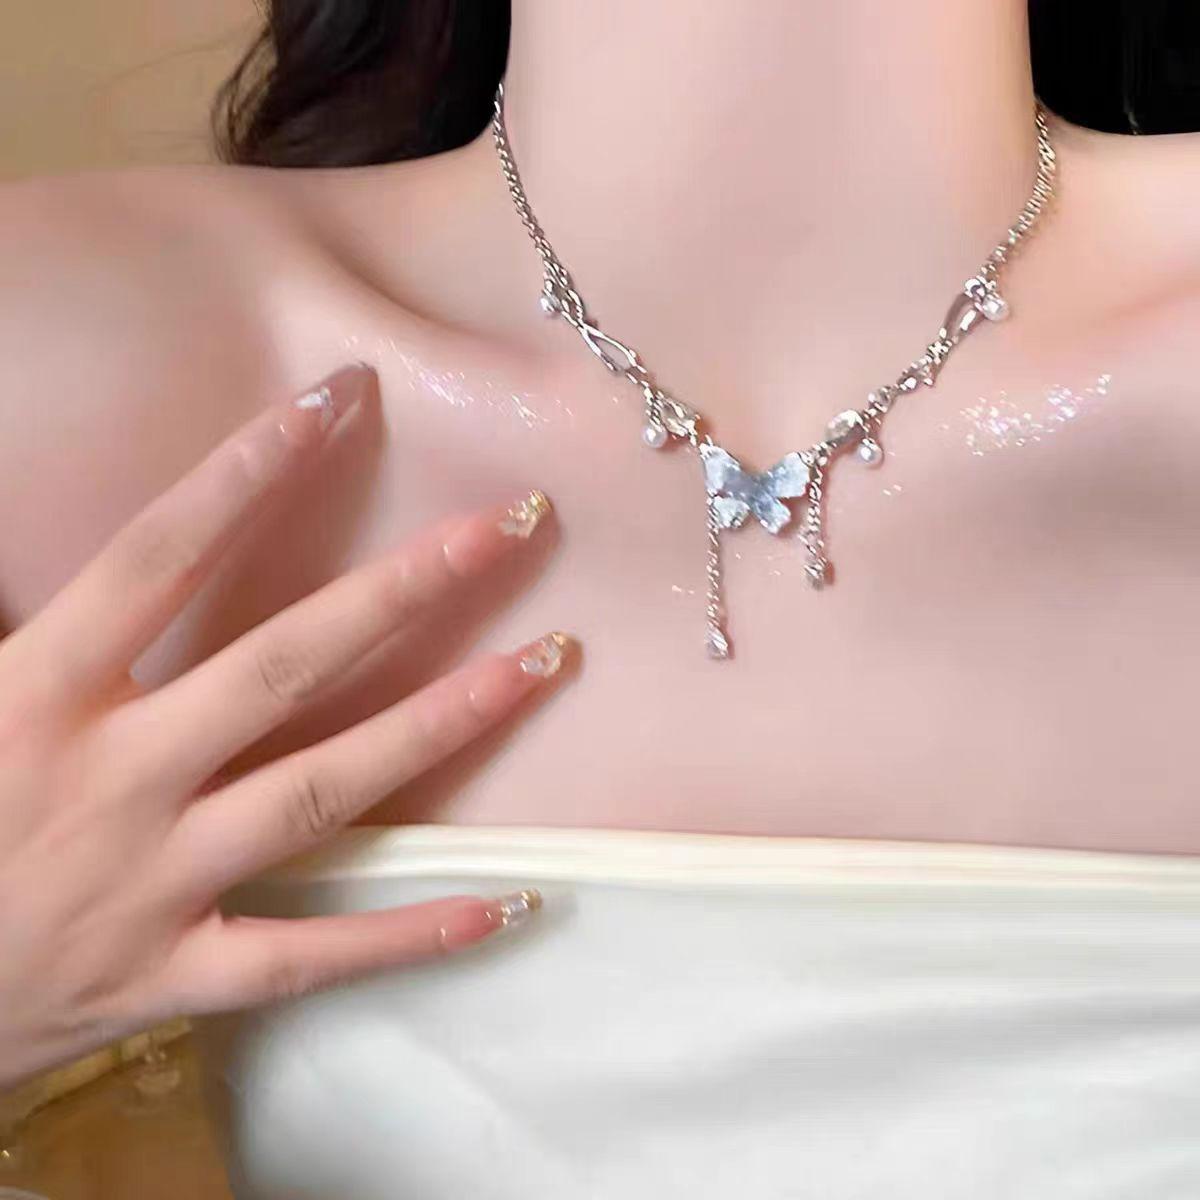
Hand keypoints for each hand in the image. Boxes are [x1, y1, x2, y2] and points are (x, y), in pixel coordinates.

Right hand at [0, 363, 565, 1088]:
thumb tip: (99, 542)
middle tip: (511, 522)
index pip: (157, 555)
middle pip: (282, 663)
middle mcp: (108, 779)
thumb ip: (34, 612)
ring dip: (443, 723)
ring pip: (322, 792)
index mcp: (33, 694)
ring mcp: (150, 884)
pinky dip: (407, 936)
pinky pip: (307, 956)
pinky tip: (504, 906)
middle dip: (403, 587)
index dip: (246, 471)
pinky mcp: (172, 975)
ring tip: (543, 662)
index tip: (336, 402)